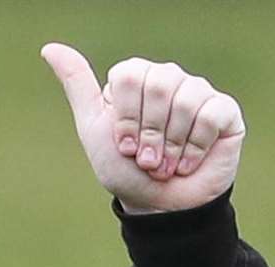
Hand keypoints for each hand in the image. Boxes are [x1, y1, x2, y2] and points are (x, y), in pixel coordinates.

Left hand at [40, 43, 244, 212]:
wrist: (158, 209)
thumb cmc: (125, 171)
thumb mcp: (94, 130)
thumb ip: (77, 87)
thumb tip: (49, 48)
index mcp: (138, 79)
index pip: (131, 76)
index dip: (126, 118)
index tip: (125, 146)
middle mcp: (169, 79)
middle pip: (160, 84)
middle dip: (150, 134)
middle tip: (147, 160)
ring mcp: (198, 93)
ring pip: (186, 98)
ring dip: (171, 146)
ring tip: (167, 165)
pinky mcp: (225, 112)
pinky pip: (212, 115)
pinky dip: (196, 147)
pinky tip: (190, 162)